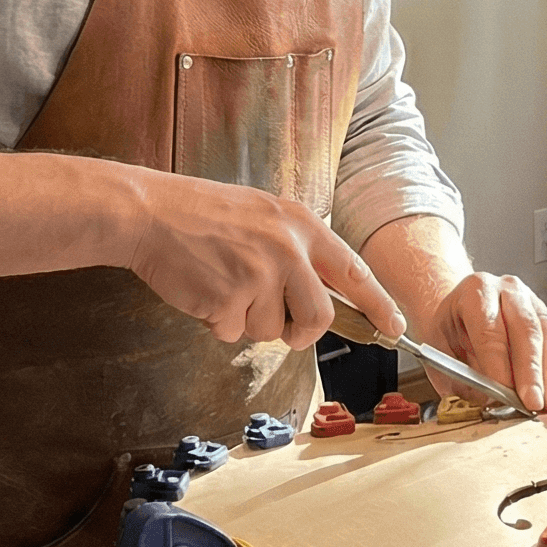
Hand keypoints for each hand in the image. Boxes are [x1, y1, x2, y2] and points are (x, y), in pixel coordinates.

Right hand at [128, 173, 405, 349]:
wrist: (151, 213)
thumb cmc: (204, 216)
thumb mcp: (264, 217)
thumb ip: (297, 251)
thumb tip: (323, 295)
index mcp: (302, 224)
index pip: (354, 271)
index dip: (378, 304)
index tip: (394, 328)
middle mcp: (288, 248)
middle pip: (319, 317)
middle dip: (301, 332)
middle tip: (280, 326)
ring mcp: (260, 274)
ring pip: (271, 330)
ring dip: (247, 322)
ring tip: (224, 285)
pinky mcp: (230, 297)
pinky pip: (234, 333)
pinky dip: (219, 323)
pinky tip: (204, 291)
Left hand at [421, 273, 546, 414]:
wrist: (459, 310)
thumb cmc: (449, 332)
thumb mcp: (439, 351)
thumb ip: (459, 376)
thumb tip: (489, 400)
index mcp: (476, 292)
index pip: (490, 328)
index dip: (498, 362)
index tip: (504, 391)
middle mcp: (509, 290)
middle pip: (526, 330)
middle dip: (531, 371)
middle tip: (534, 403)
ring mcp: (533, 302)